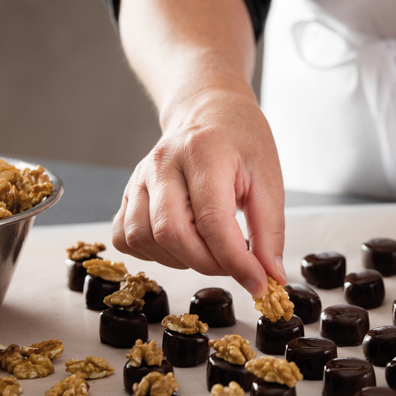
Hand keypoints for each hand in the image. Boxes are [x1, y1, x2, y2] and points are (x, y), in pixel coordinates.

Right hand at [112, 87, 285, 296]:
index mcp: (203, 152)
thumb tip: (270, 276)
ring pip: (143, 239)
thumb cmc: (241, 142)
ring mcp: (139, 177)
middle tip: (235, 264)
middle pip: (172, 233)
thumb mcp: (269, 179)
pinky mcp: (128, 193)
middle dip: (208, 264)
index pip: (212, 222)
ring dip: (179, 260)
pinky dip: (152, 252)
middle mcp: (163, 162)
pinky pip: (125, 237)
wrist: (210, 112)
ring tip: (209, 248)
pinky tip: (180, 244)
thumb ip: (270, 231)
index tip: (258, 283)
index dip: (236, 262)